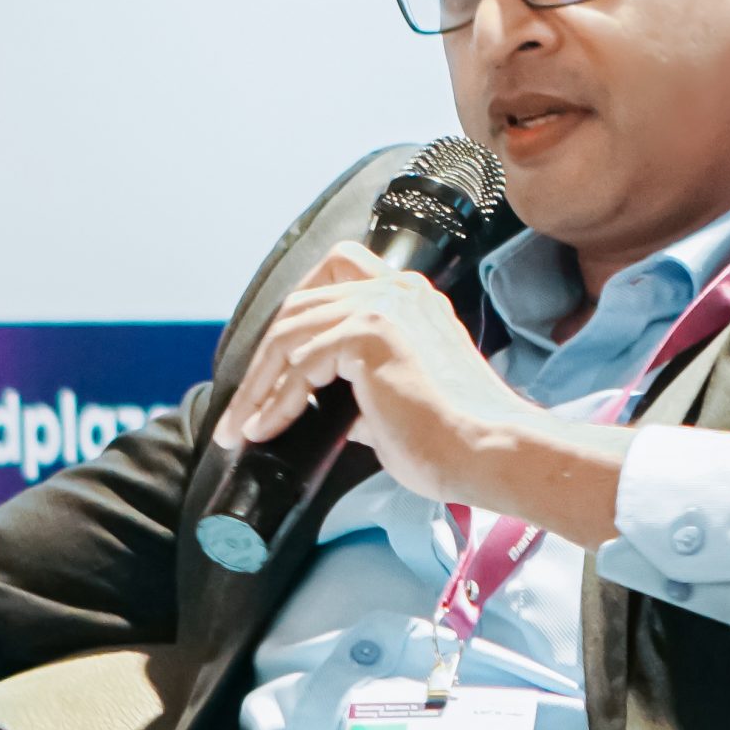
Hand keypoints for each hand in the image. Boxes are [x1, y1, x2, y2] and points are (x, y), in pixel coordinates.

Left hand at [213, 242, 562, 513]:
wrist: (488, 451)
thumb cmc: (455, 438)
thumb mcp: (396, 401)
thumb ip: (361, 390)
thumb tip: (326, 408)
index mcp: (409, 299)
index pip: (331, 278)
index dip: (293, 318)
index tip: (269, 367)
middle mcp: (396, 291)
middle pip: (299, 305)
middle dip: (262, 361)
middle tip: (241, 410)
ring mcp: (382, 307)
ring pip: (289, 333)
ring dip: (258, 385)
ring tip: (241, 426)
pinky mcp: (369, 335)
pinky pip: (300, 364)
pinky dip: (275, 401)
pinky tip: (266, 429)